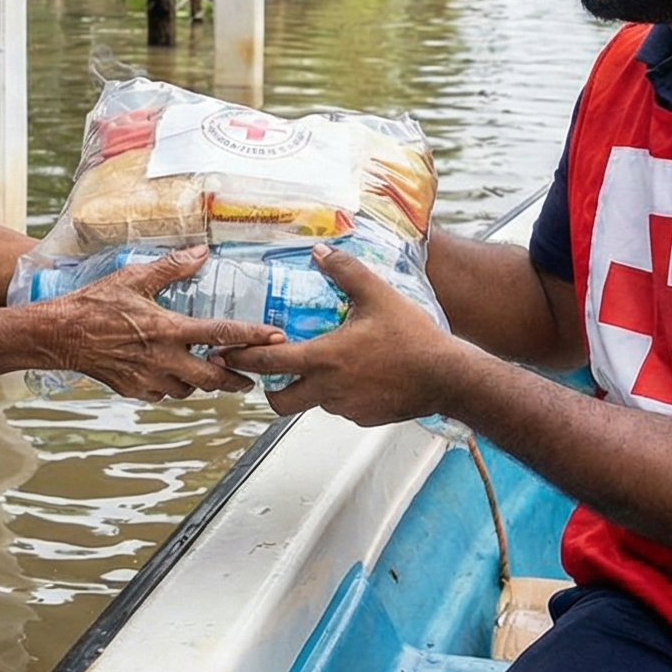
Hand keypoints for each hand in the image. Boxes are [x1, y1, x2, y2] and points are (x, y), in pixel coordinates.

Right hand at [37, 247, 283, 399]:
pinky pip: (163, 393)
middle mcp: (163, 358)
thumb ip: (171, 267)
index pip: (221, 334)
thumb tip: (200, 252)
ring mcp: (148, 378)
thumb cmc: (92, 304)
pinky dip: (171, 386)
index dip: (252, 337)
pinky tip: (169, 374)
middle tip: (248, 377)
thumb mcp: (133, 277)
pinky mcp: (133, 389)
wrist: (57, 335)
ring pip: (188, 390)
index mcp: (168, 329)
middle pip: (212, 378)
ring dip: (201, 383)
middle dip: (235, 379)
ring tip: (207, 372)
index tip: (275, 338)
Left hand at [222, 246, 462, 426]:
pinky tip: (357, 375)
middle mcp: (328, 389)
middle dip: (268, 388)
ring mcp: (346, 408)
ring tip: (323, 365)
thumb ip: (346, 271)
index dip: (241, 358)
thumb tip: (320, 252)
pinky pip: (341, 407)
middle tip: (268, 371)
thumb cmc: (413, 338)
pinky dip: (339, 394)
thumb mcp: (378, 295)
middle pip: (280, 401)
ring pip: (313, 402)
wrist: (448, 378)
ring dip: (309, 388)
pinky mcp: (364, 418)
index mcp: (324, 359)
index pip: (268, 363)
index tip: (223, 354)